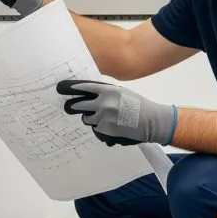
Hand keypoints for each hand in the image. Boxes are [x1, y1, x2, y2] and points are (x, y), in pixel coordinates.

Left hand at [57, 80, 177, 146]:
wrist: (151, 121)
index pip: (84, 88)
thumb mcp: (122, 93)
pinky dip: (100, 127)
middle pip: (79, 105)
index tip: (65, 89)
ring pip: (86, 118)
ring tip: (102, 117)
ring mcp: (103, 117)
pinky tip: (111, 125)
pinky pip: (95, 128)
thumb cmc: (139, 105)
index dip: (73, 88)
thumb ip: (107, 92)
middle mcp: (104, 103)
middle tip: (69, 107)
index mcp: (108, 91)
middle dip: (73, 106)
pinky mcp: (105, 129)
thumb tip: (90, 94)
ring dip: (90, 118)